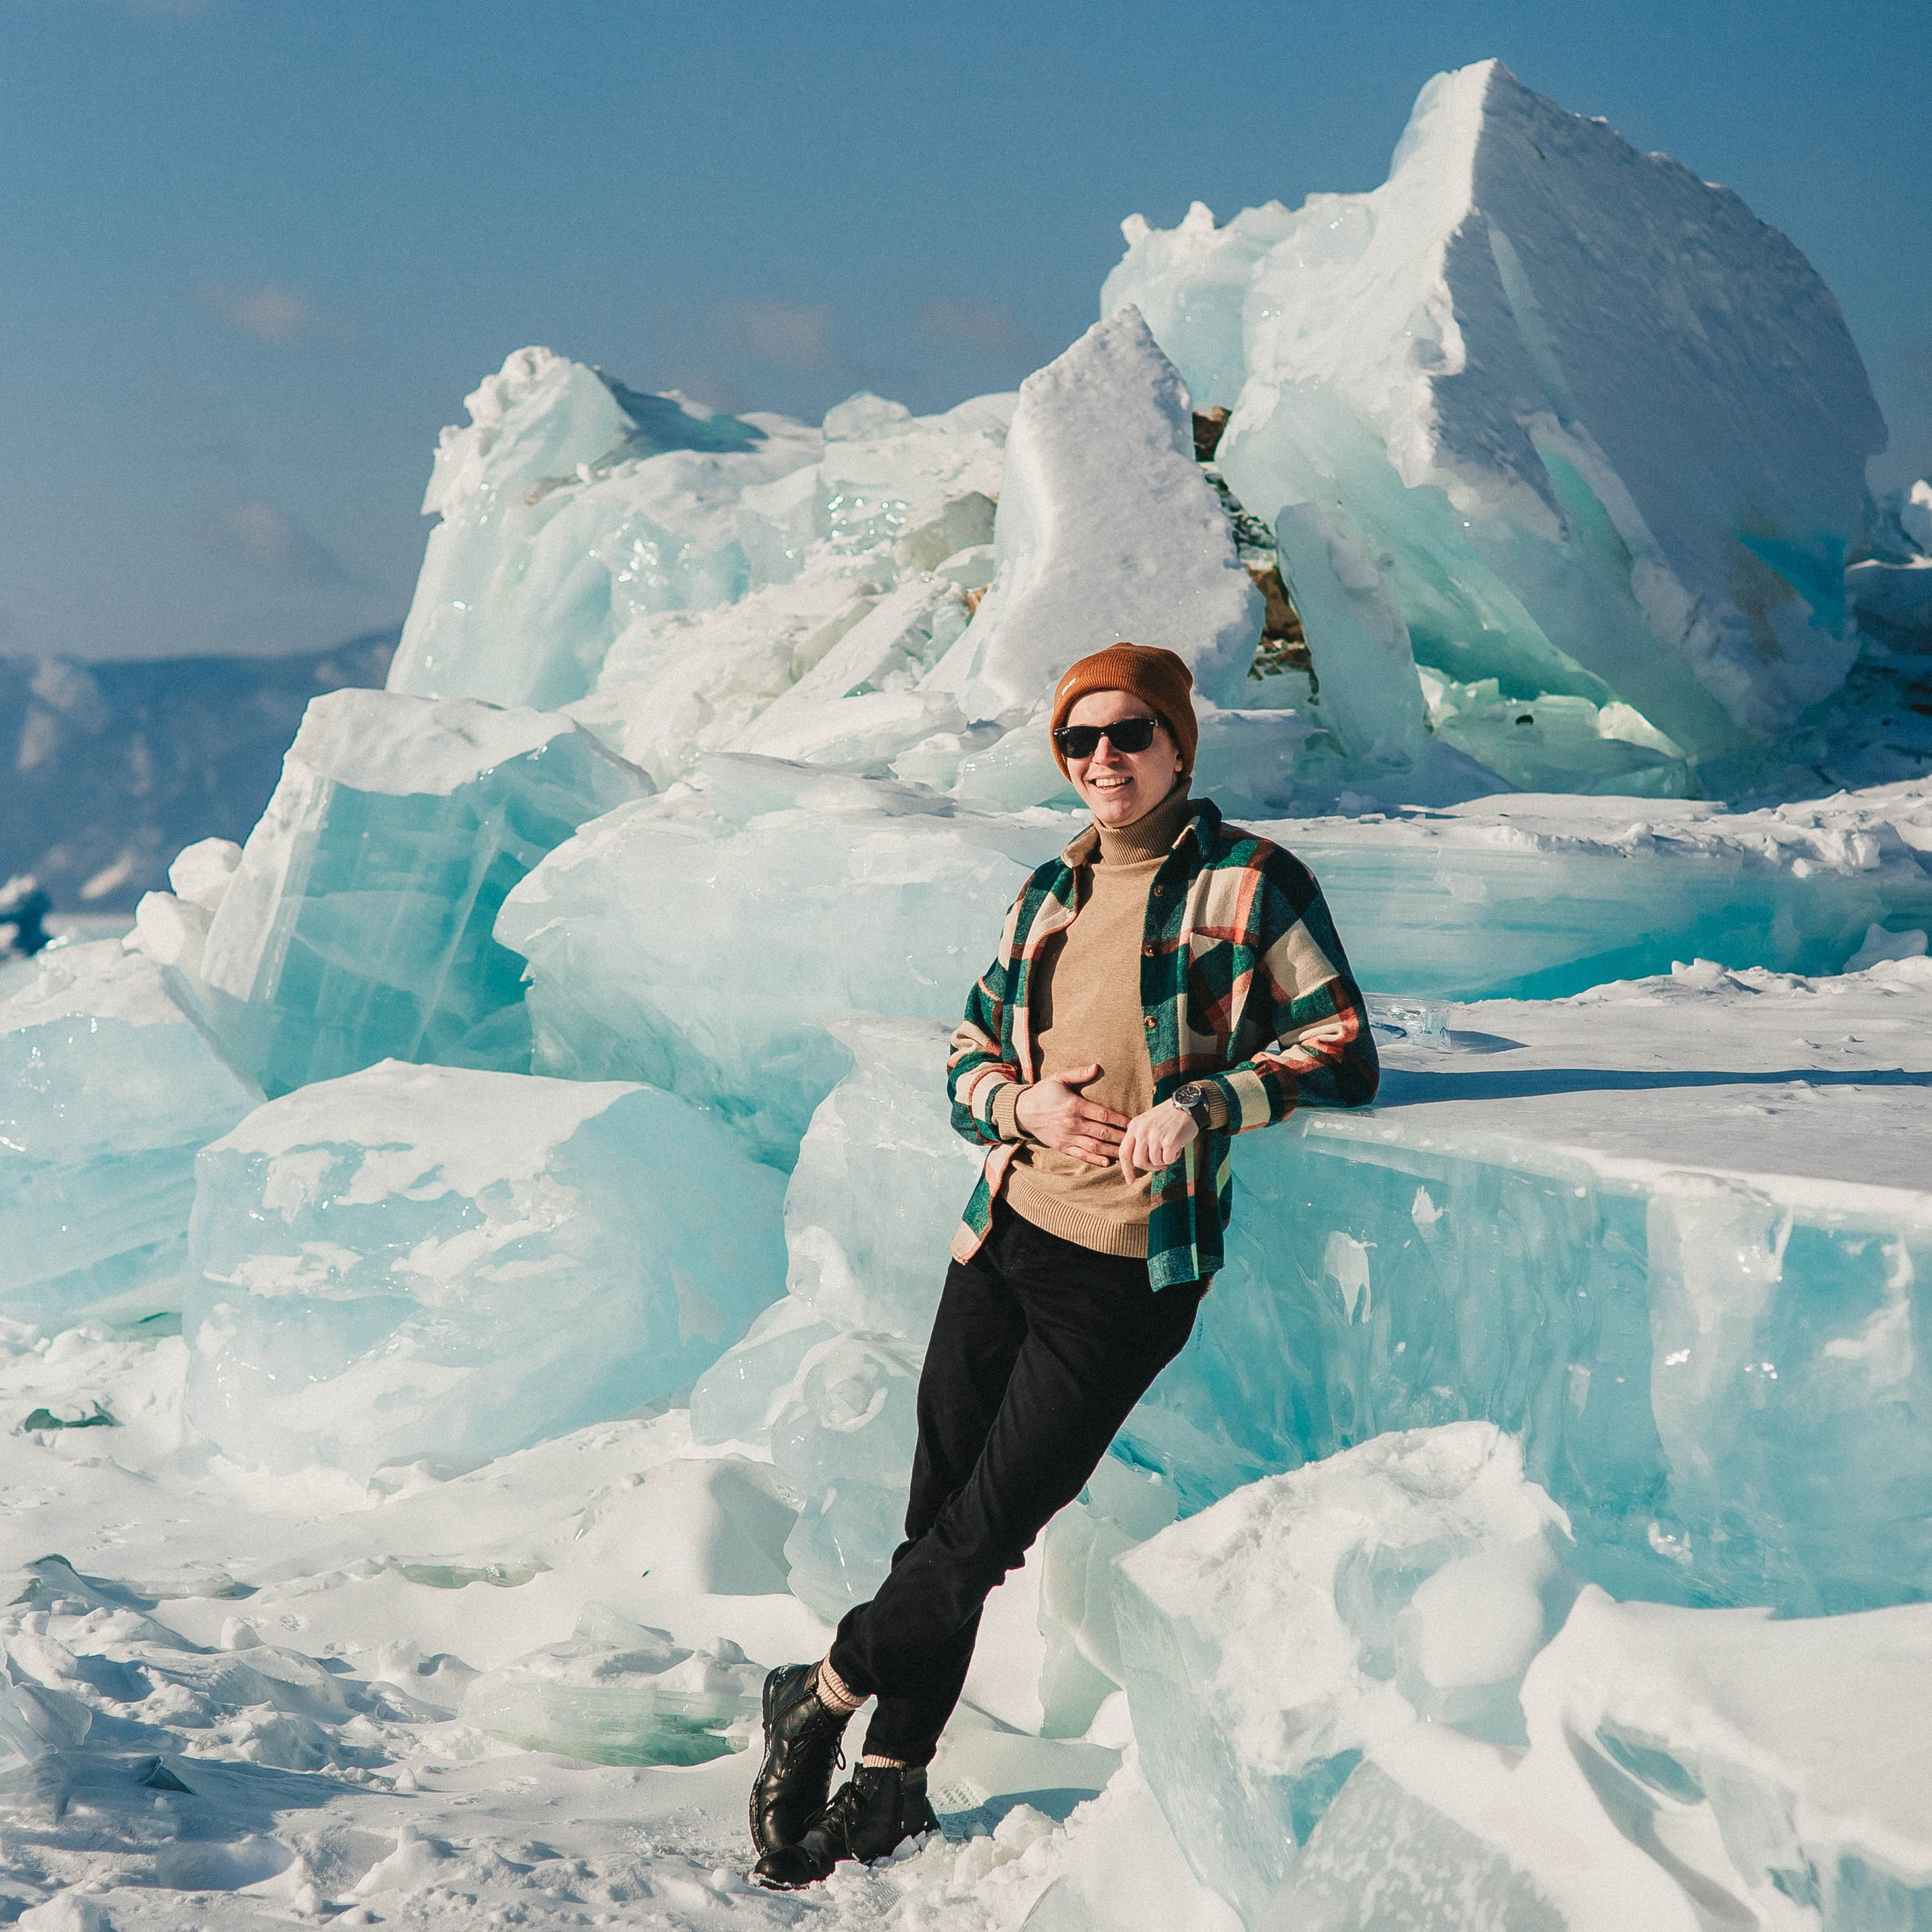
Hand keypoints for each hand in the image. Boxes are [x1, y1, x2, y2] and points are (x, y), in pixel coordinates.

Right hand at [1013, 1064, 1128, 1167]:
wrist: (1021, 1111)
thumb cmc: (1043, 1093)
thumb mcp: (1059, 1078)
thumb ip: (1078, 1073)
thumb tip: (1096, 1067)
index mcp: (1074, 1106)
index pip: (1104, 1115)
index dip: (1121, 1120)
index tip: (1133, 1123)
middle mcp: (1072, 1124)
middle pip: (1103, 1132)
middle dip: (1121, 1137)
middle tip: (1136, 1139)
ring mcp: (1067, 1138)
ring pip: (1095, 1146)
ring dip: (1112, 1150)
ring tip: (1127, 1152)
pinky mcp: (1062, 1147)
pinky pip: (1081, 1155)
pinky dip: (1095, 1159)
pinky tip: (1108, 1161)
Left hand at [1118, 1099, 1197, 1184]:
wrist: (1188, 1105)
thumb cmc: (1168, 1117)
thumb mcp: (1147, 1123)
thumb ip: (1140, 1139)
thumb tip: (1137, 1164)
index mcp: (1134, 1126)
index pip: (1124, 1152)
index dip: (1126, 1169)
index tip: (1130, 1180)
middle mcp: (1142, 1131)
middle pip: (1138, 1162)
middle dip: (1149, 1167)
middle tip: (1160, 1165)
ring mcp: (1155, 1136)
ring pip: (1155, 1162)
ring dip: (1164, 1160)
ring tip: (1171, 1148)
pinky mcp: (1169, 1141)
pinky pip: (1168, 1160)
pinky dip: (1174, 1157)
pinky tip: (1178, 1146)